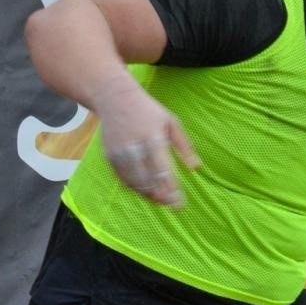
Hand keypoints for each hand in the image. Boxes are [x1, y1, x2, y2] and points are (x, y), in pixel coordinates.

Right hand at [93, 77, 200, 206]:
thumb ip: (184, 146)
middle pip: (148, 181)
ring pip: (134, 183)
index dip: (171, 191)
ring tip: (161, 201)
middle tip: (172, 206)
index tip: (180, 204)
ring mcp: (119, 153)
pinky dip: (134, 188)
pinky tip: (146, 192)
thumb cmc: (149, 111)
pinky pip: (122, 179)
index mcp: (152, 138)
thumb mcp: (172, 122)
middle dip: (161, 197)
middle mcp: (134, 148)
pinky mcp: (109, 156)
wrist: (115, 98)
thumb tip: (196, 168)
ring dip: (148, 195)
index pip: (163, 171)